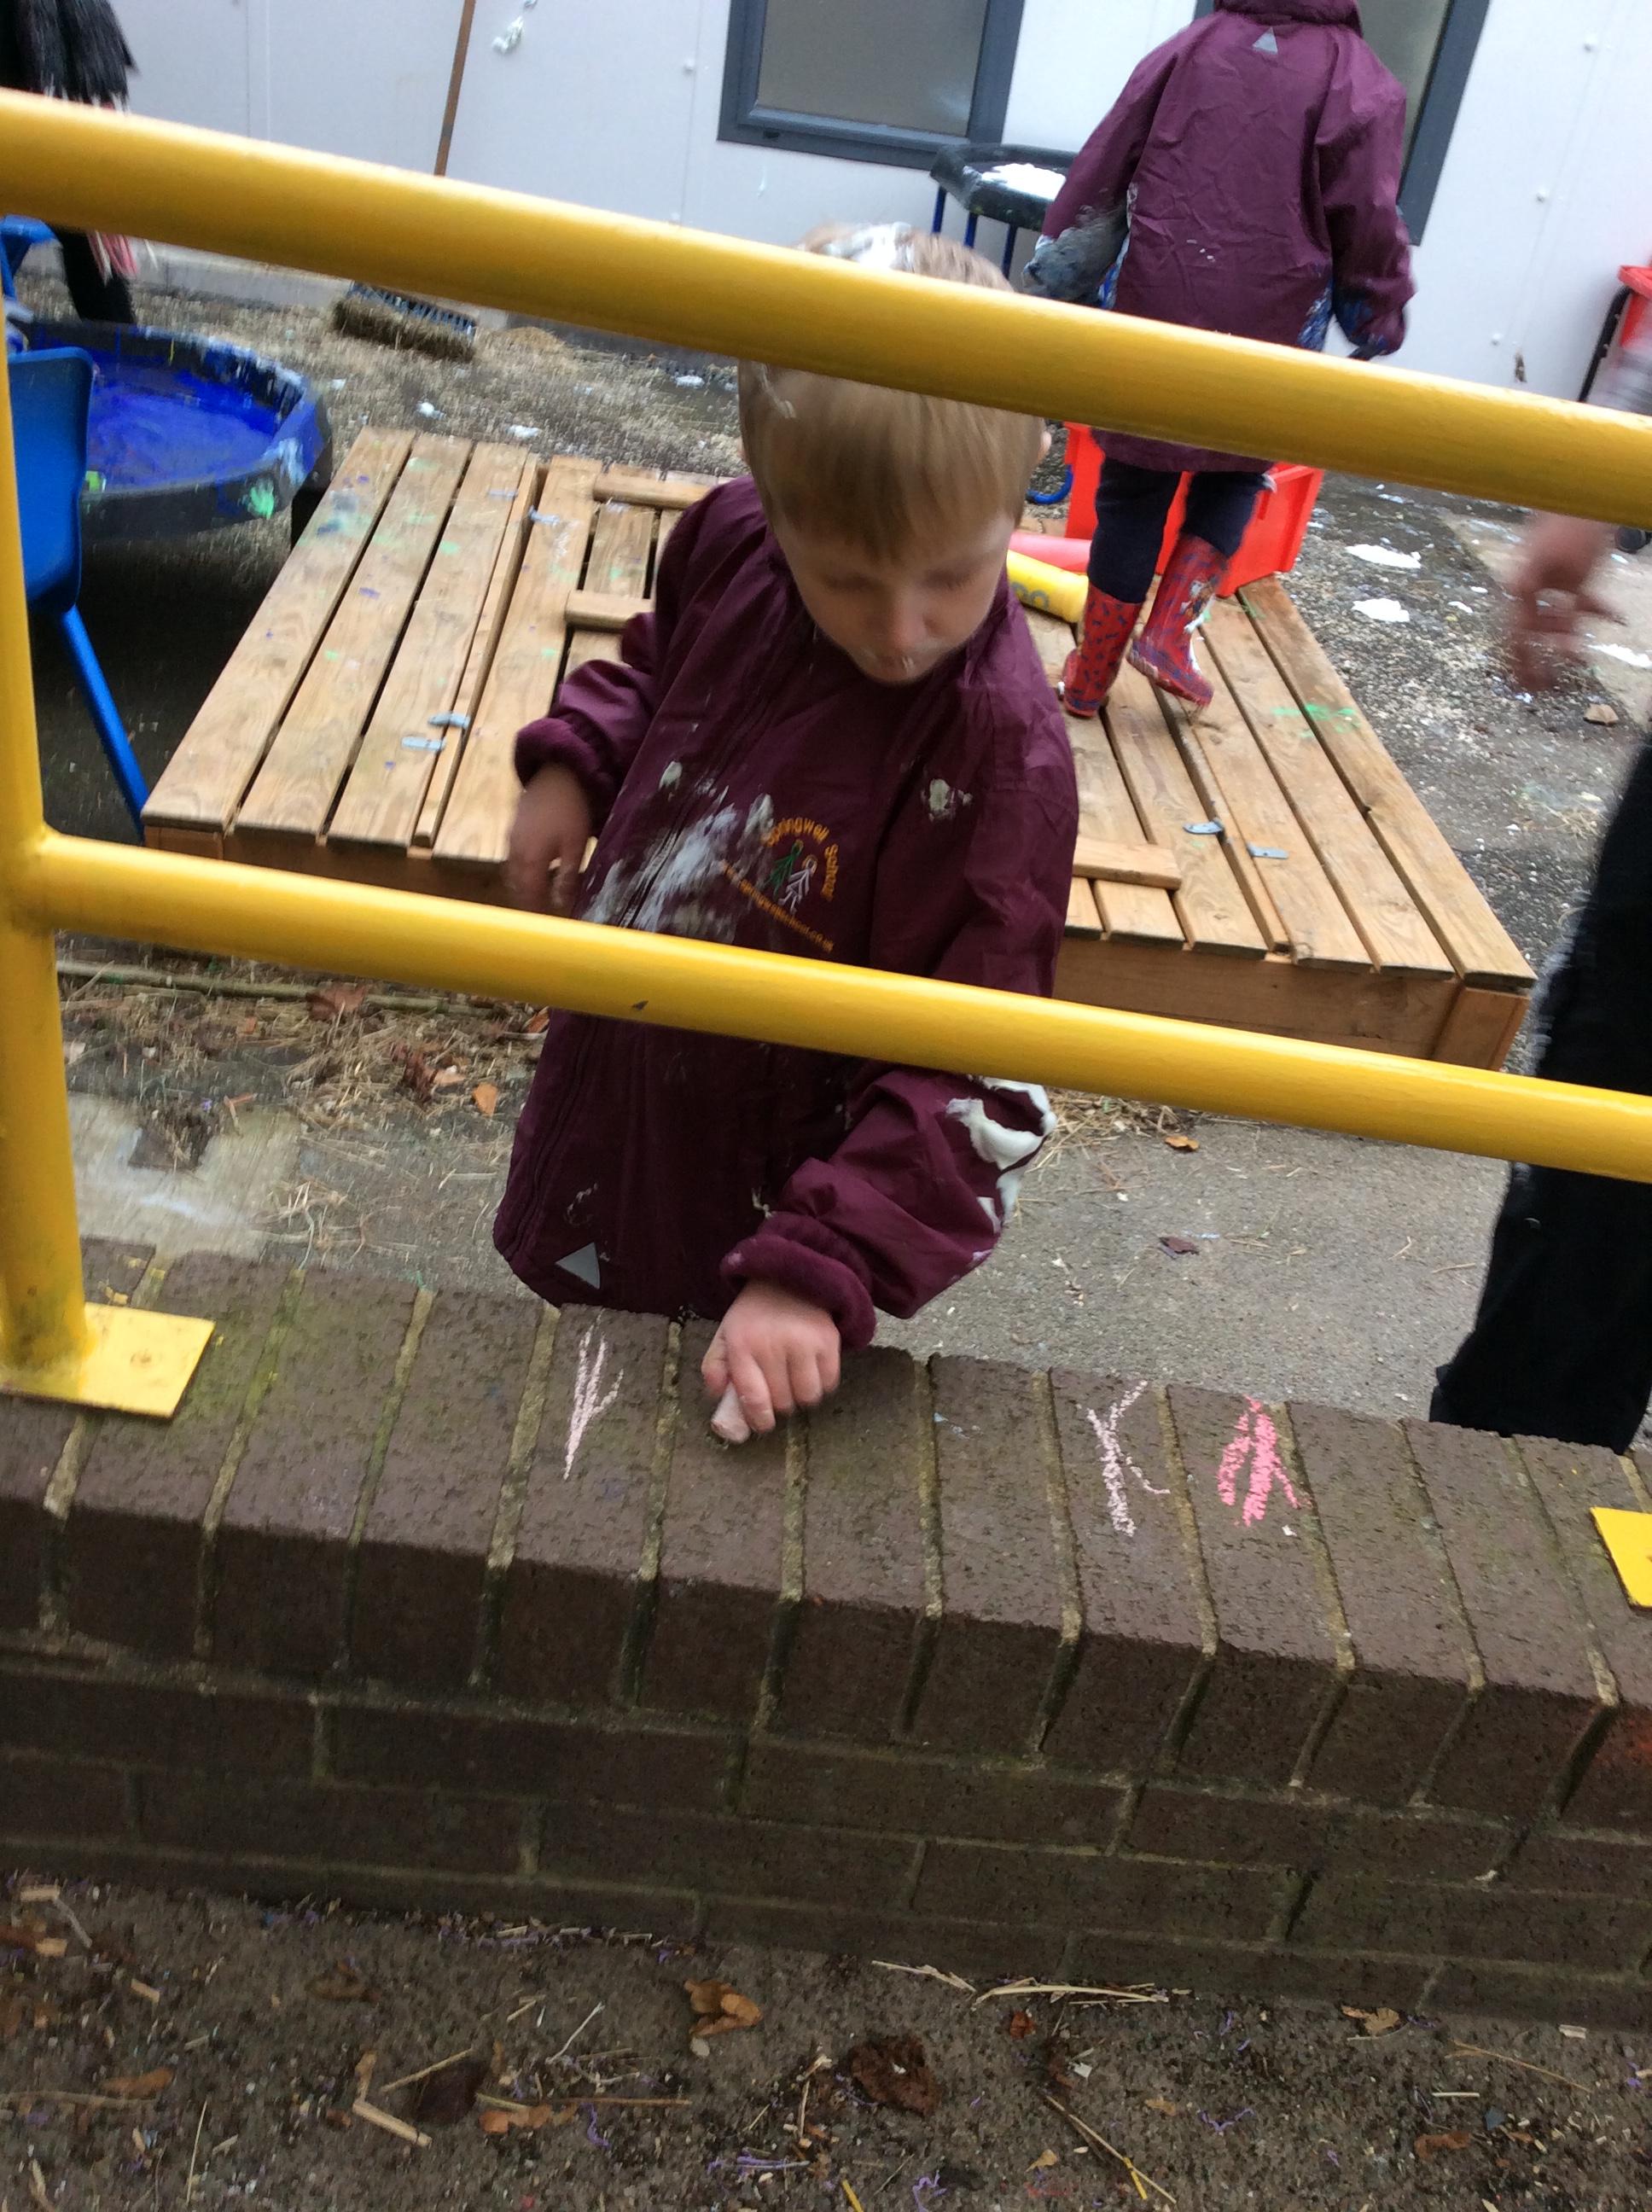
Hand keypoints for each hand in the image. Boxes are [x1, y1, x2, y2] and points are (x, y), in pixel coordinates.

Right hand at [506, 764, 591, 913]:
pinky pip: (512, 859)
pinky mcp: (512, 830)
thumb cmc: (571, 810)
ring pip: (512, 874)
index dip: (537, 912)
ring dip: (522, 888)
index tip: (546, 926)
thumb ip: (567, 877)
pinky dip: (520, 872)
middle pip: (516, 887)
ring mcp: (510, 840)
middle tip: (541, 916)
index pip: (529, 896)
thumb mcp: (576, 846)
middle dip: (527, 903)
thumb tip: (561, 905)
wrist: (557, 774)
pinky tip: (534, 872)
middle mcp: (515, 853)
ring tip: (537, 899)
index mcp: (530, 860)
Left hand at [703, 1281, 841, 1437]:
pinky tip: (810, 1370)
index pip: (754, 1398)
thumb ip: (714, 1367)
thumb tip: (719, 1398)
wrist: (786, 1279)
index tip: (763, 1423)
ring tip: (794, 1381)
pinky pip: (829, 1382)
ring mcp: (804, 1342)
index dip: (760, 1420)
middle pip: (783, 1402)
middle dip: (779, 1404)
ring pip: (808, 1396)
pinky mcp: (828, 1340)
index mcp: (743, 1346)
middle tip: (777, 1391)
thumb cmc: (752, 1315)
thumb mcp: (724, 1335)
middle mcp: (773, 1345)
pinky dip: (821, 1383)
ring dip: (801, 1396)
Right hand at [1507, 513, 1616, 690]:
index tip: (1533, 686)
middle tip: (1546, 684)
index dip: (1523, 664)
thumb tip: (1567, 651)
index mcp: (1520, 589)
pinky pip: (1570, 599)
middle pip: (1528, 632)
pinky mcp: (1561, 572)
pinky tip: (1614, 617)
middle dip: (1539, 657)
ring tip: (1584, 653)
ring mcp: (1542, 580)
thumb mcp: (1575, 579)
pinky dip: (1590, 609)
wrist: (1584, 493)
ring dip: (1568, 635)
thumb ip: (1569, 616)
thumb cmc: (1575, 531)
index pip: (1517, 637)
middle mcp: (1525, 587)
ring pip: (1551, 618)